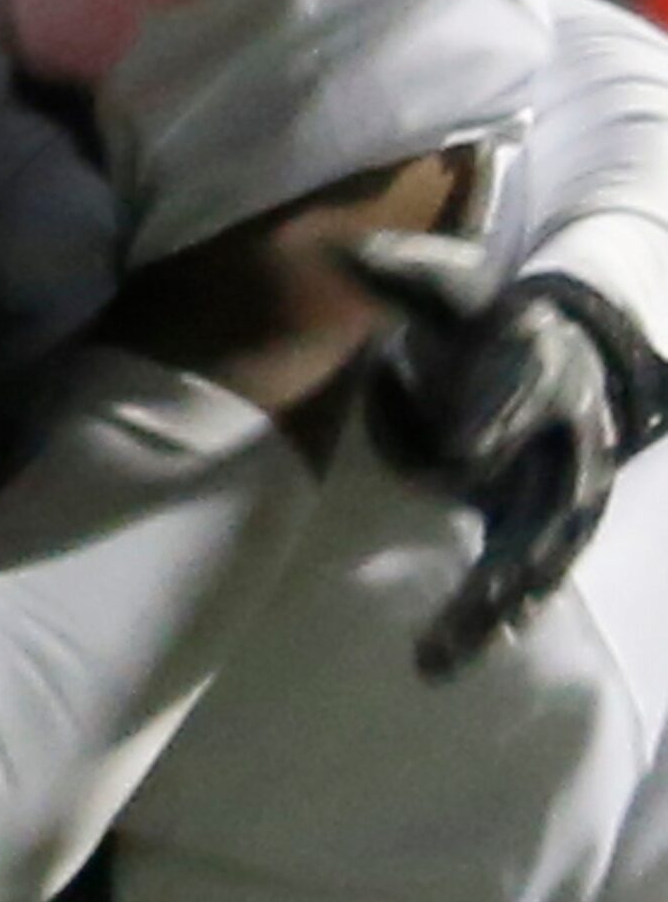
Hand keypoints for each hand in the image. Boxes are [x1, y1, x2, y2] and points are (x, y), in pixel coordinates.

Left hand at [351, 231, 663, 675]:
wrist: (563, 353)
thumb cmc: (490, 320)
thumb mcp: (449, 287)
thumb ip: (399, 271)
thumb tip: (335, 248)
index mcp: (544, 368)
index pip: (524, 400)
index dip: (499, 424)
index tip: (469, 453)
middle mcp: (566, 437)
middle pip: (550, 499)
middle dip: (519, 543)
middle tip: (488, 582)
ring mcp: (561, 491)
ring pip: (540, 556)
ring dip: (497, 604)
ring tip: (448, 650)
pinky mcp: (543, 525)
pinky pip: (525, 576)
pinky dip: (495, 614)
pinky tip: (455, 653)